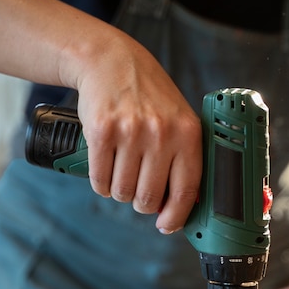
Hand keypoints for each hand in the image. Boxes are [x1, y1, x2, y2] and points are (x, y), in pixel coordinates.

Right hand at [74, 30, 202, 233]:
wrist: (111, 62)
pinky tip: (106, 171)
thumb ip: (184, 158)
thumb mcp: (179, 120)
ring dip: (120, 192)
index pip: (187, 190)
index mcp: (187, 134)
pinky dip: (101, 184)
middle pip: (149, 198)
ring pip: (123, 192)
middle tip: (139, 193)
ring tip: (122, 175)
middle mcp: (161, 133)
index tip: (167, 226)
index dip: (176, 217)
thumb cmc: (149, 97)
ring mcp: (130, 132)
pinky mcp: (101, 132)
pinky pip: (100, 179)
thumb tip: (179, 206)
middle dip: (142, 204)